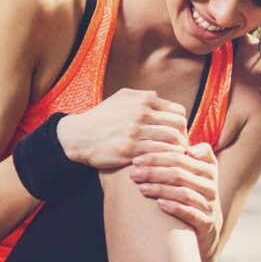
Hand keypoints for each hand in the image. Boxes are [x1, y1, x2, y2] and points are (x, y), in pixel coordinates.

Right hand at [56, 89, 187, 168]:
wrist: (77, 136)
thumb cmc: (101, 118)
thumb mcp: (121, 98)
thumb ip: (143, 97)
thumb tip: (160, 99)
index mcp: (143, 99)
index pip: (178, 111)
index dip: (181, 125)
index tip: (179, 136)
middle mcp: (142, 112)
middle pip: (179, 125)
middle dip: (183, 138)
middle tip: (181, 149)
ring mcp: (136, 130)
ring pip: (172, 139)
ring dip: (178, 150)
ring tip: (175, 158)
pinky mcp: (130, 148)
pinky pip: (159, 152)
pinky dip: (167, 158)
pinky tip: (164, 163)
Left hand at [129, 142, 222, 254]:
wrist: (207, 224)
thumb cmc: (193, 191)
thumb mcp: (195, 170)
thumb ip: (186, 154)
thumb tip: (178, 143)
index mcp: (208, 168)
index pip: (180, 157)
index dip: (156, 157)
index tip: (136, 160)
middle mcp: (211, 185)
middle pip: (179, 174)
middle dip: (153, 172)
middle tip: (133, 174)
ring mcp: (210, 204)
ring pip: (184, 193)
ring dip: (160, 189)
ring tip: (141, 188)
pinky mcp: (207, 222)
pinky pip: (191, 213)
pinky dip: (174, 207)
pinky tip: (158, 204)